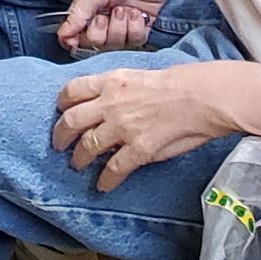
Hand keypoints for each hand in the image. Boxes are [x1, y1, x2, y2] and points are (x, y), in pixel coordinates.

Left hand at [52, 62, 239, 190]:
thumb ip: (116, 88)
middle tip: (58, 144)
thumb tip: (104, 101)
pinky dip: (105, 179)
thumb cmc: (178, 83)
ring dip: (79, 158)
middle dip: (60, 135)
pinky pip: (113, 168)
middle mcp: (111, 103)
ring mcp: (123, 127)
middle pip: (71, 121)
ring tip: (77, 164)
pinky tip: (103, 185)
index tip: (61, 111)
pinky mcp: (138, 149)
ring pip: (88, 146)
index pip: (72, 90)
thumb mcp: (137, 74)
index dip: (62, 103)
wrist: (202, 96)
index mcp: (111, 81)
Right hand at [57, 0, 187, 52]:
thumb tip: (63, 34)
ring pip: (117, 44)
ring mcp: (122, 23)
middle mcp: (103, 17)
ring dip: (122, 28)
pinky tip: (138, 12)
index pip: (75, 34)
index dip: (75, 41)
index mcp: (88, 8)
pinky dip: (137, 29)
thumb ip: (79, 13)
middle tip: (108, 14)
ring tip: (126, 9)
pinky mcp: (141, 25)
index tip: (77, 41)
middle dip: (103, 32)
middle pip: (97, 43)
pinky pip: (136, 41)